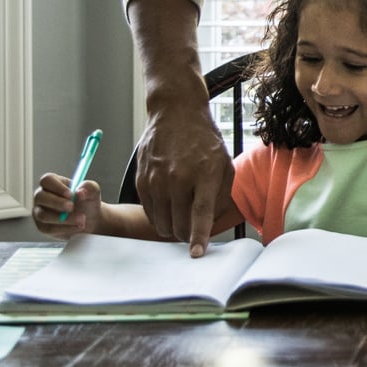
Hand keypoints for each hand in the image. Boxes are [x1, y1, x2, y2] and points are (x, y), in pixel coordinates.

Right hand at [32, 172, 101, 239]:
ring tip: (81, 219)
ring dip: (64, 218)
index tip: (71, 194)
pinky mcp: (42, 227)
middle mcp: (42, 196)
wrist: (89, 219)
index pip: (47, 180)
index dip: (57, 187)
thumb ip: (89, 187)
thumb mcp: (93, 191)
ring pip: (44, 215)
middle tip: (72, 207)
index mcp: (53, 183)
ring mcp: (39, 212)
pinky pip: (49, 228)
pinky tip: (77, 226)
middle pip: (40, 196)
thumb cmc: (86, 201)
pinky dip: (65, 228)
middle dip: (57, 203)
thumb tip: (80, 192)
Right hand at [134, 84, 233, 257]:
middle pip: (178, 224)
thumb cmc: (204, 140)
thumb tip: (211, 223)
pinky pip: (149, 212)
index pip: (200, 212)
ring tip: (180, 216)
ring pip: (161, 223)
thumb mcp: (224, 163)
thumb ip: (221, 195)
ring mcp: (156, 178)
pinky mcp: (141, 179)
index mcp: (204, 172)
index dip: (199, 236)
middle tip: (192, 230)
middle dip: (186, 235)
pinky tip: (168, 205)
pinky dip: (159, 216)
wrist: (175, 112)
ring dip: (171, 228)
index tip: (196, 254)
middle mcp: (178, 176)